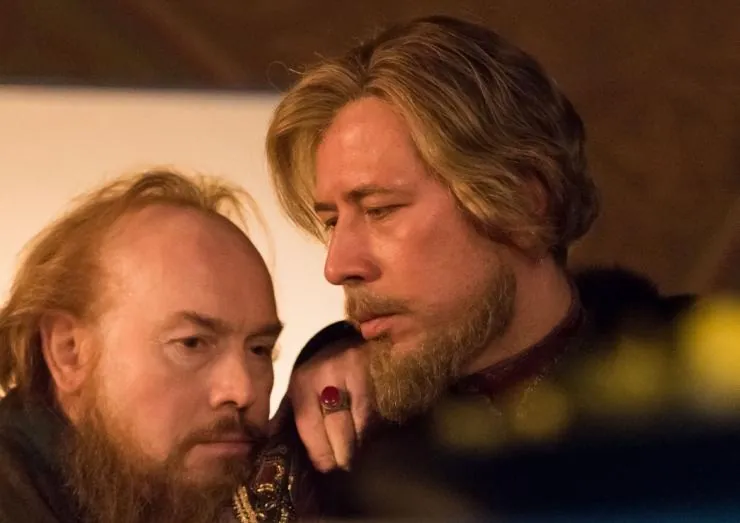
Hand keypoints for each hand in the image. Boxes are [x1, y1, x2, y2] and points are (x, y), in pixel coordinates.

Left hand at [289, 337, 372, 471]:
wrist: (354, 341)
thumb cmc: (323, 371)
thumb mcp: (300, 387)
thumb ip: (286, 416)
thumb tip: (270, 446)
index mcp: (303, 380)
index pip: (309, 424)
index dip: (319, 451)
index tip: (325, 468)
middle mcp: (328, 374)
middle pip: (338, 427)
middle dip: (342, 454)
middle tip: (343, 466)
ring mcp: (357, 372)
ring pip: (361, 424)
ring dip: (359, 446)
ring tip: (356, 457)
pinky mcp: (379, 374)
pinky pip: (377, 414)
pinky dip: (373, 432)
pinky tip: (369, 439)